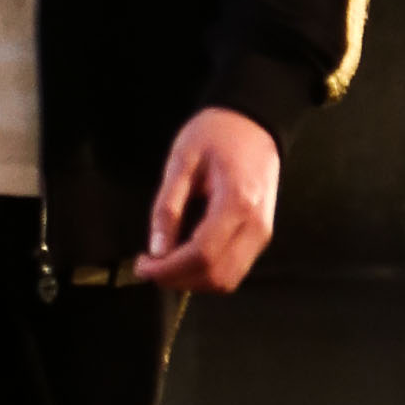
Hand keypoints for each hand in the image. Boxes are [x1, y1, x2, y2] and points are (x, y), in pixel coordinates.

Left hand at [132, 109, 278, 294]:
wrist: (253, 123)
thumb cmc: (216, 134)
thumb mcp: (182, 161)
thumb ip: (168, 206)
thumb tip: (157, 249)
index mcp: (237, 203)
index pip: (202, 254)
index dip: (169, 269)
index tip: (142, 266)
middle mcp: (256, 226)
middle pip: (216, 276)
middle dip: (178, 280)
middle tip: (150, 267)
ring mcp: (262, 234)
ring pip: (228, 280)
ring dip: (193, 281)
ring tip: (166, 263)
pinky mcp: (261, 236)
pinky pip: (234, 269)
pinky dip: (208, 273)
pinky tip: (187, 257)